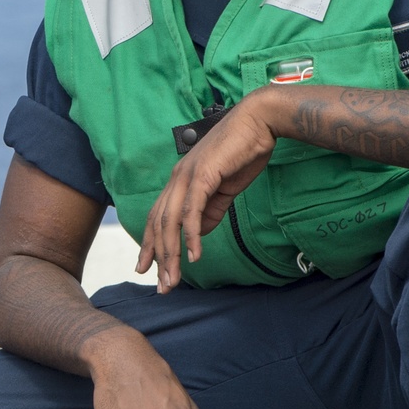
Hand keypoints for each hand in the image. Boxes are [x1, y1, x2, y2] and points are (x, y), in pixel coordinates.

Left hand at [137, 92, 276, 291]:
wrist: (260, 122)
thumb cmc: (243, 151)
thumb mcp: (225, 188)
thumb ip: (211, 211)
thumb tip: (199, 233)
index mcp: (180, 180)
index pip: (157, 217)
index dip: (150, 244)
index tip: (148, 269)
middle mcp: (177, 178)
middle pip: (159, 224)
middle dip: (158, 258)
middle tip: (163, 286)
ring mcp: (188, 176)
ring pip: (171, 222)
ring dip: (171, 253)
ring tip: (174, 278)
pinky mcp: (203, 175)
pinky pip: (192, 212)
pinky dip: (191, 235)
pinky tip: (194, 255)